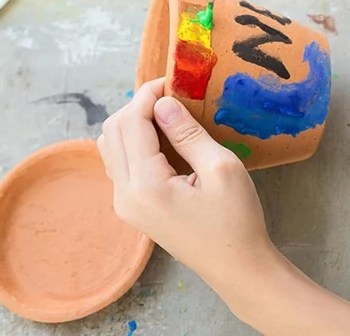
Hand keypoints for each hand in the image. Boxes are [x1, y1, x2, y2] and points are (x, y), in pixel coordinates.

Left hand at [98, 79, 276, 289]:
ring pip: (111, 145)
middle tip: (173, 96)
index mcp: (146, 186)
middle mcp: (125, 195)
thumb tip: (162, 101)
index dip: (148, 94)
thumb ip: (188, 132)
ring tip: (169, 116)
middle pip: (113, 130)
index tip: (174, 80)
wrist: (238, 268)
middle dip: (139, 105)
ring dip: (134, 122)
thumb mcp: (221, 168)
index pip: (132, 122)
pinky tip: (164, 140)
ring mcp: (124, 204)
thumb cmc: (237, 220)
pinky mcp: (132, 208)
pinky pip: (120, 162)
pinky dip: (135, 141)